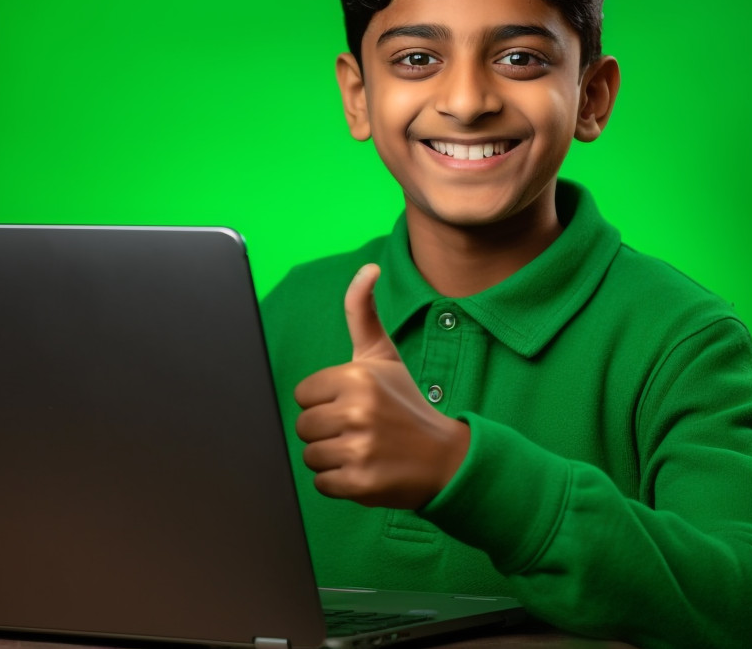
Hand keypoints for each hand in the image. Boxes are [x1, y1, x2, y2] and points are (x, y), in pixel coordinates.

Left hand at [293, 264, 469, 509]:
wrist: (447, 458)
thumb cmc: (407, 404)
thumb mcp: (384, 355)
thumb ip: (363, 312)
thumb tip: (368, 268)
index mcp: (356, 376)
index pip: (304, 395)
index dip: (324, 403)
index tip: (351, 406)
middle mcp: (357, 410)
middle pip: (303, 427)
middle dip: (326, 432)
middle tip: (359, 431)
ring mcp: (359, 447)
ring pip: (310, 456)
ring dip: (332, 458)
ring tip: (363, 450)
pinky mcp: (361, 482)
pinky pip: (322, 484)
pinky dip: (339, 483)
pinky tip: (365, 471)